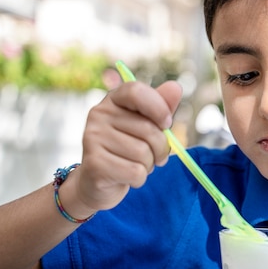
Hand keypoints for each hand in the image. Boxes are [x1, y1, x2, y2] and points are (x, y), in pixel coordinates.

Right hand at [72, 80, 182, 212]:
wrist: (98, 181)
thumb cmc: (128, 149)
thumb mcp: (147, 125)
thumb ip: (161, 107)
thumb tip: (175, 87)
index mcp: (113, 100)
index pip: (136, 91)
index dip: (158, 107)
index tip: (167, 123)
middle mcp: (98, 114)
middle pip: (148, 129)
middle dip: (160, 148)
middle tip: (154, 155)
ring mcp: (92, 138)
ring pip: (143, 153)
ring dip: (148, 165)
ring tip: (136, 165)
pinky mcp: (94, 163)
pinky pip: (135, 172)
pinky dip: (139, 179)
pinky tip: (127, 177)